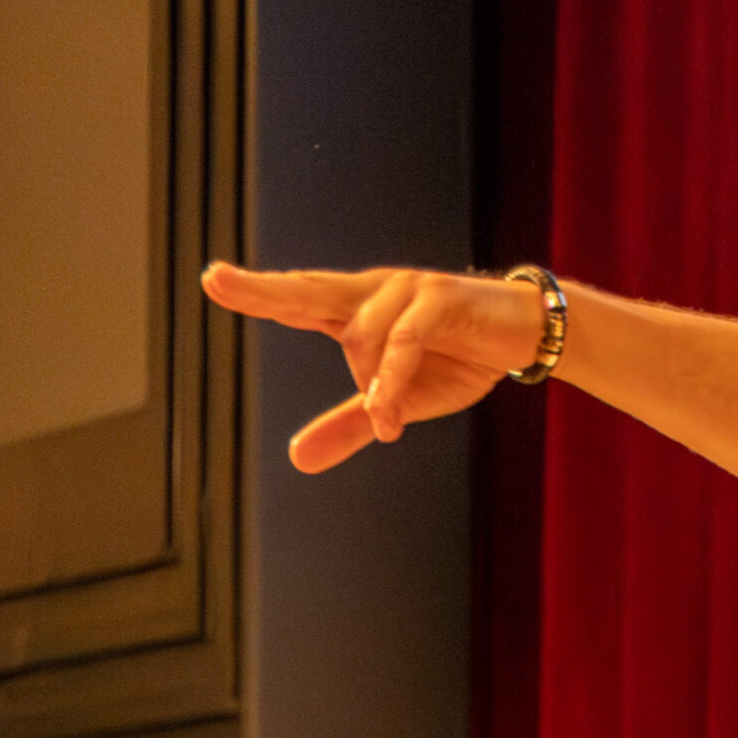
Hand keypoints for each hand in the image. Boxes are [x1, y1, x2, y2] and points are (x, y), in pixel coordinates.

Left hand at [200, 263, 542, 471]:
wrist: (524, 338)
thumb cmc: (459, 361)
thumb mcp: (399, 403)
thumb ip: (351, 424)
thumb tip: (296, 460)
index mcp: (357, 310)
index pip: (297, 298)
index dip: (255, 291)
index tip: (212, 278)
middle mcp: (373, 292)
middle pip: (308, 290)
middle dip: (262, 289)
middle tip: (214, 279)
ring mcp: (406, 290)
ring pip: (360, 337)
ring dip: (371, 388)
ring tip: (392, 422)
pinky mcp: (439, 298)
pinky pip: (402, 342)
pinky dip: (392, 379)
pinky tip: (390, 413)